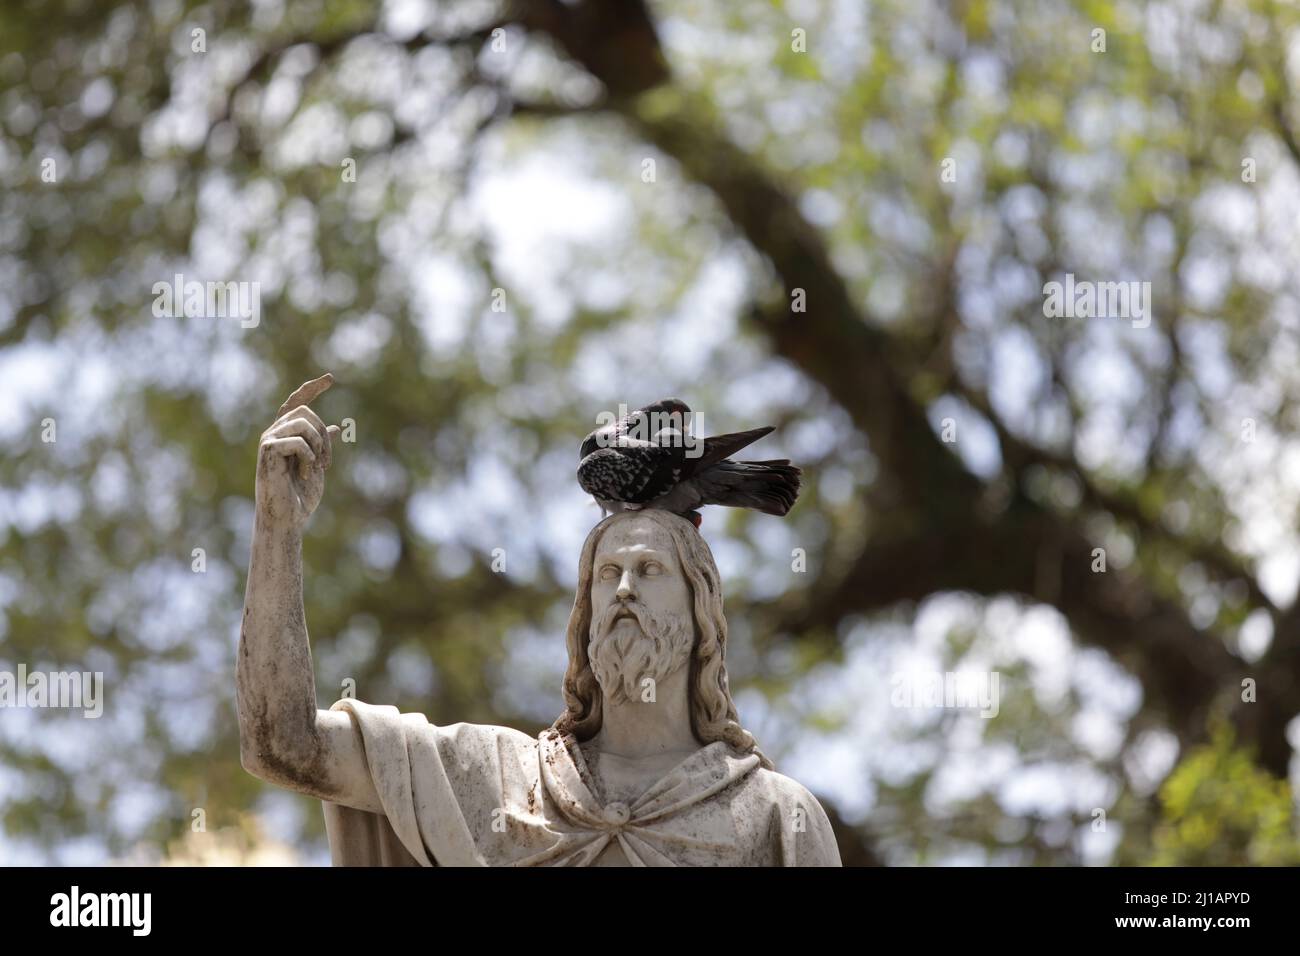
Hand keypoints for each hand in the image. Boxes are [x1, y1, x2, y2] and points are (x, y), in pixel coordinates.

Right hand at [256, 373, 341, 530]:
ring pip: (302, 422)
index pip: (297, 403)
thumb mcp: (319, 466)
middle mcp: (274, 433)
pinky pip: (298, 440)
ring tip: (318, 467)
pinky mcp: (267, 450)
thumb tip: (338, 428)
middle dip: (323, 434)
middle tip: (327, 462)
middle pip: (305, 412)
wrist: (287, 518)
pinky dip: (309, 457)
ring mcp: (269, 440)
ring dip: (318, 445)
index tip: (330, 378)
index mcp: (286, 435)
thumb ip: (323, 445)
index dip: (312, 389)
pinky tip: (306, 473)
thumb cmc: (300, 496)